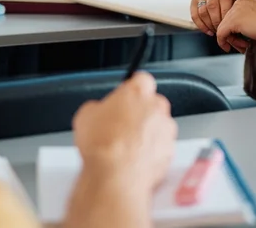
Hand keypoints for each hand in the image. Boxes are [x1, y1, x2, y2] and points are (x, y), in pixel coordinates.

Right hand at [72, 73, 176, 195]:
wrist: (115, 175)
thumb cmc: (103, 144)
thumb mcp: (85, 116)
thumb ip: (98, 107)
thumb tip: (97, 112)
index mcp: (137, 91)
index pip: (141, 79)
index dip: (132, 89)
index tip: (125, 96)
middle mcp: (157, 107)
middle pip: (152, 103)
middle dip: (140, 112)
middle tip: (122, 125)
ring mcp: (166, 130)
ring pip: (159, 126)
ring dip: (147, 133)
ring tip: (127, 147)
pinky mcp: (170, 152)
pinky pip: (161, 148)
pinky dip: (151, 153)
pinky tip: (134, 160)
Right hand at [190, 0, 238, 36]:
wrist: (227, 2)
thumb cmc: (235, 7)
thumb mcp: (239, 7)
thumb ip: (237, 13)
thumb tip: (235, 27)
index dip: (225, 14)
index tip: (228, 25)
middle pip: (212, 5)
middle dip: (216, 21)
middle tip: (221, 30)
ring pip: (202, 11)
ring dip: (209, 24)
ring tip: (216, 31)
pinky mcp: (195, 0)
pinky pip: (194, 14)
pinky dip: (201, 25)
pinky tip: (208, 31)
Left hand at [216, 0, 255, 53]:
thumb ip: (248, 21)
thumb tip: (238, 33)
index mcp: (246, 0)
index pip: (232, 16)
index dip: (236, 30)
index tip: (244, 40)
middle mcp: (239, 2)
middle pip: (226, 22)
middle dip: (233, 36)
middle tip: (243, 46)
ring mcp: (235, 10)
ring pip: (223, 28)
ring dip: (232, 41)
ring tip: (243, 47)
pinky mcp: (234, 21)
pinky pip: (221, 34)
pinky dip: (224, 43)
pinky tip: (233, 48)